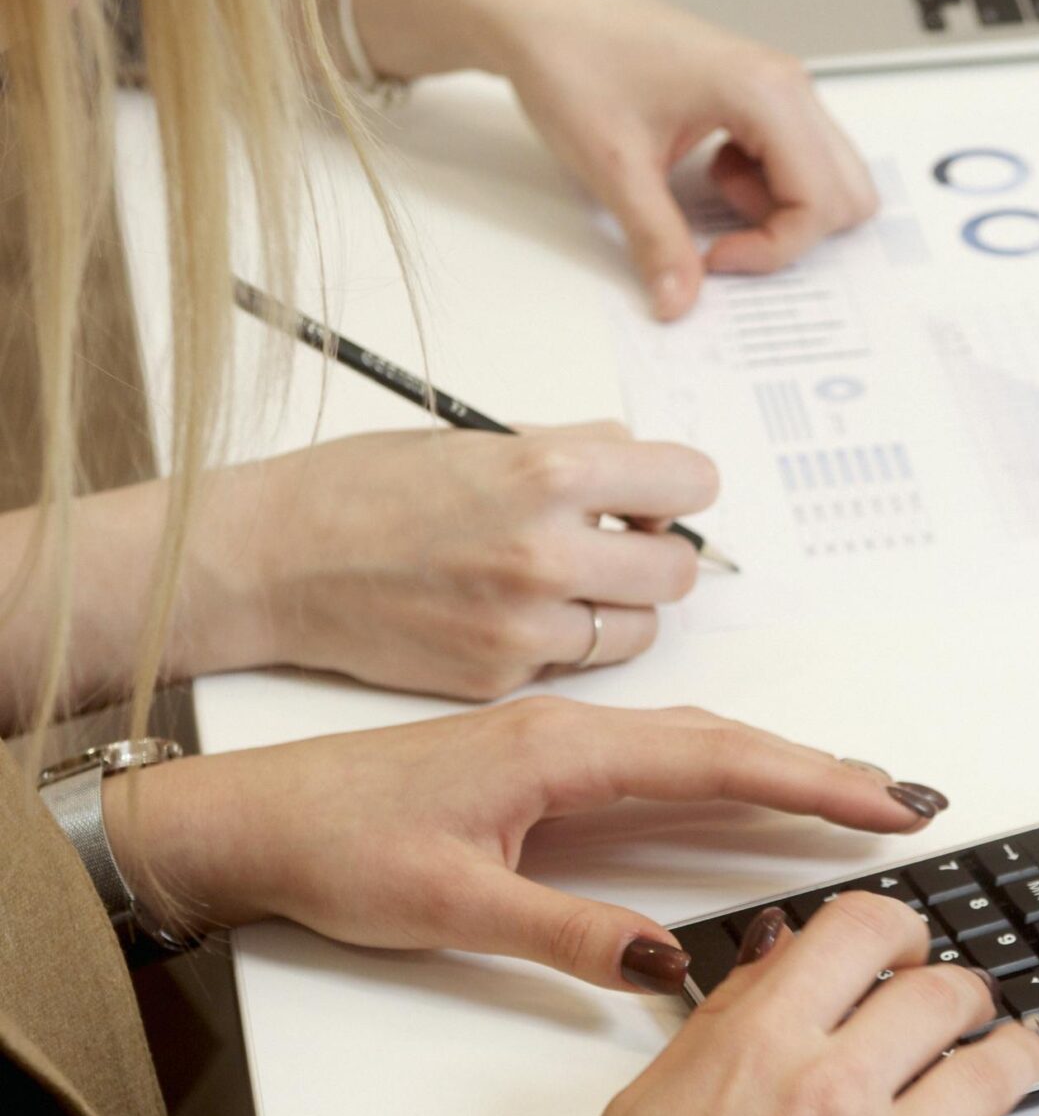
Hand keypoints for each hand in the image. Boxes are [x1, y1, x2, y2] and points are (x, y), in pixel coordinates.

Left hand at [110, 700, 946, 985]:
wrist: (255, 819)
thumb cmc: (337, 846)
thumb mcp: (453, 907)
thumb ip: (569, 933)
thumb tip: (673, 963)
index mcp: (559, 754)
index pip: (717, 762)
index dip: (812, 782)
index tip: (886, 801)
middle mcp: (568, 734)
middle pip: (723, 744)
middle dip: (820, 770)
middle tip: (906, 801)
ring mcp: (555, 744)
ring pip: (693, 749)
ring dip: (776, 769)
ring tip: (853, 798)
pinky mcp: (539, 766)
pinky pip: (656, 762)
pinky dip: (720, 777)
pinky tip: (744, 802)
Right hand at [186, 423, 719, 697]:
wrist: (272, 560)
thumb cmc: (361, 488)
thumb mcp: (478, 439)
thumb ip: (570, 452)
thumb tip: (643, 472)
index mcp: (549, 470)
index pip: (689, 482)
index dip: (677, 487)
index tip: (659, 493)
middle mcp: (546, 550)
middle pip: (677, 569)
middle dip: (655, 552)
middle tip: (615, 541)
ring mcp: (524, 623)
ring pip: (640, 629)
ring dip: (618, 607)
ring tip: (562, 581)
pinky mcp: (498, 676)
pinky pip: (573, 663)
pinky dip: (559, 643)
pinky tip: (505, 612)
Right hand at [299, 894, 1038, 1115]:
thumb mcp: (644, 1106)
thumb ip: (723, 1022)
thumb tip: (780, 956)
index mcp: (758, 1045)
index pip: (862, 931)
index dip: (899, 927)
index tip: (907, 946)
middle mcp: (831, 1092)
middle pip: (941, 993)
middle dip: (964, 991)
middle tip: (968, 1007)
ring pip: (996, 1071)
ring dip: (1022, 1050)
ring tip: (1027, 1052)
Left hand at [492, 0, 877, 317]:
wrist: (538, 15)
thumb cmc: (574, 59)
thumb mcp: (615, 169)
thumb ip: (657, 241)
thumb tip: (680, 299)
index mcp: (765, 91)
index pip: (821, 201)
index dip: (773, 249)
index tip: (715, 259)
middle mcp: (783, 84)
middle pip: (845, 190)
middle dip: (792, 233)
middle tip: (724, 238)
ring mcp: (772, 86)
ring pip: (824, 175)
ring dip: (777, 208)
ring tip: (709, 195)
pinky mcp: (753, 94)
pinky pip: (792, 157)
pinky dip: (761, 186)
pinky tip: (706, 174)